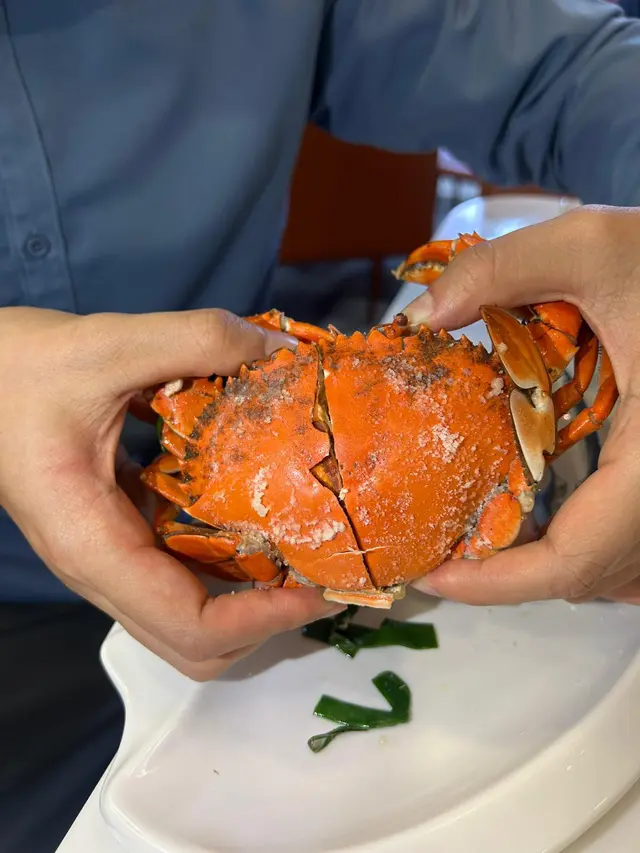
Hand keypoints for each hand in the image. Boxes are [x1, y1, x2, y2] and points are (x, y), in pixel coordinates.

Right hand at [0, 307, 342, 678]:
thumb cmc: (18, 368)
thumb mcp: (109, 343)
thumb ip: (198, 339)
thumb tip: (280, 350)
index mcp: (93, 542)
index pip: (190, 624)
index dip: (264, 620)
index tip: (319, 587)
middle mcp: (102, 567)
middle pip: (195, 644)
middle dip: (265, 621)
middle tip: (320, 571)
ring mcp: (110, 555)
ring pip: (190, 615)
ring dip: (251, 596)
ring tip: (304, 547)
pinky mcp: (119, 532)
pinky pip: (181, 572)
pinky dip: (228, 561)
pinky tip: (260, 510)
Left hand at [403, 205, 639, 604]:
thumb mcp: (592, 245)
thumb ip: (498, 271)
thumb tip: (418, 319)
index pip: (575, 560)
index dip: (496, 584)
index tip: (433, 572)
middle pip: (590, 575)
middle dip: (508, 573)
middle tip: (443, 542)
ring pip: (617, 571)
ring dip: (546, 561)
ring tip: (482, 529)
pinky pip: (634, 548)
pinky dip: (587, 545)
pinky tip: (548, 514)